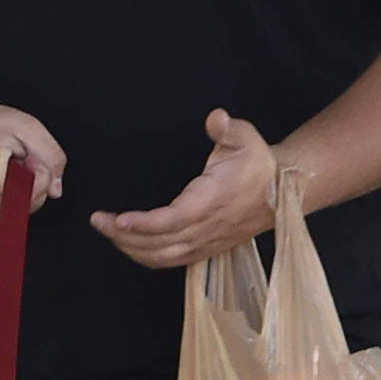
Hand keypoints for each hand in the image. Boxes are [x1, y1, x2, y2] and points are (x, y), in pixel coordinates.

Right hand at [0, 103, 61, 224]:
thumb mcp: (27, 126)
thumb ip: (51, 155)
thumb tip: (55, 188)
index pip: (35, 190)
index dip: (41, 171)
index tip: (28, 157)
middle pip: (30, 204)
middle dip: (32, 183)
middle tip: (16, 162)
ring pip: (19, 212)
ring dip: (20, 192)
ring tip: (4, 170)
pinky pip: (5, 217)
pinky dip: (9, 201)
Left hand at [92, 109, 281, 267]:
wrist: (282, 191)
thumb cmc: (258, 163)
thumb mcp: (245, 137)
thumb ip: (226, 128)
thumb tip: (216, 118)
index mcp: (212, 200)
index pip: (173, 219)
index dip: (144, 224)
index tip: (118, 219)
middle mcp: (207, 227)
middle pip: (160, 244)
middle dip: (124, 236)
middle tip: (98, 221)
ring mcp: (207, 242)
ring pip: (163, 257)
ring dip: (132, 249)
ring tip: (109, 232)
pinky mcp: (207, 249)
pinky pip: (172, 261)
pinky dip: (147, 258)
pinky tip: (131, 246)